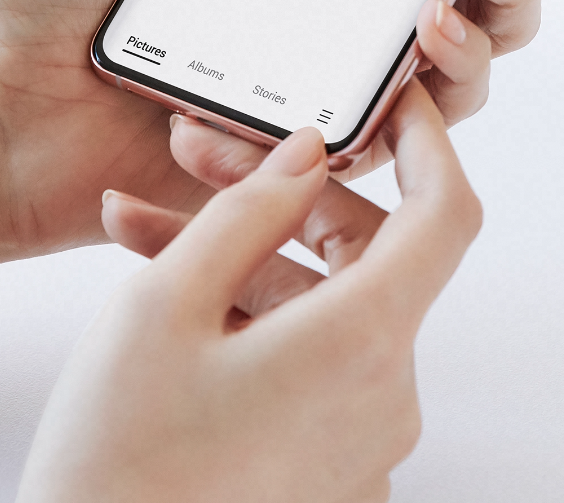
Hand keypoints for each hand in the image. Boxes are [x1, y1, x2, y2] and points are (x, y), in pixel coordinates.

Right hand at [17, 83, 479, 502]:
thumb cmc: (118, 467)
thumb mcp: (163, 304)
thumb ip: (248, 210)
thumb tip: (307, 155)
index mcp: (364, 344)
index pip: (446, 211)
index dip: (426, 141)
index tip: (391, 98)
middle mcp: (386, 399)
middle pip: (367, 257)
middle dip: (282, 200)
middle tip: (194, 162)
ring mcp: (362, 447)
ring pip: (323, 314)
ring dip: (244, 264)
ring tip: (139, 236)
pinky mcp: (330, 478)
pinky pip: (310, 372)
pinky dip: (253, 328)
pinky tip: (171, 311)